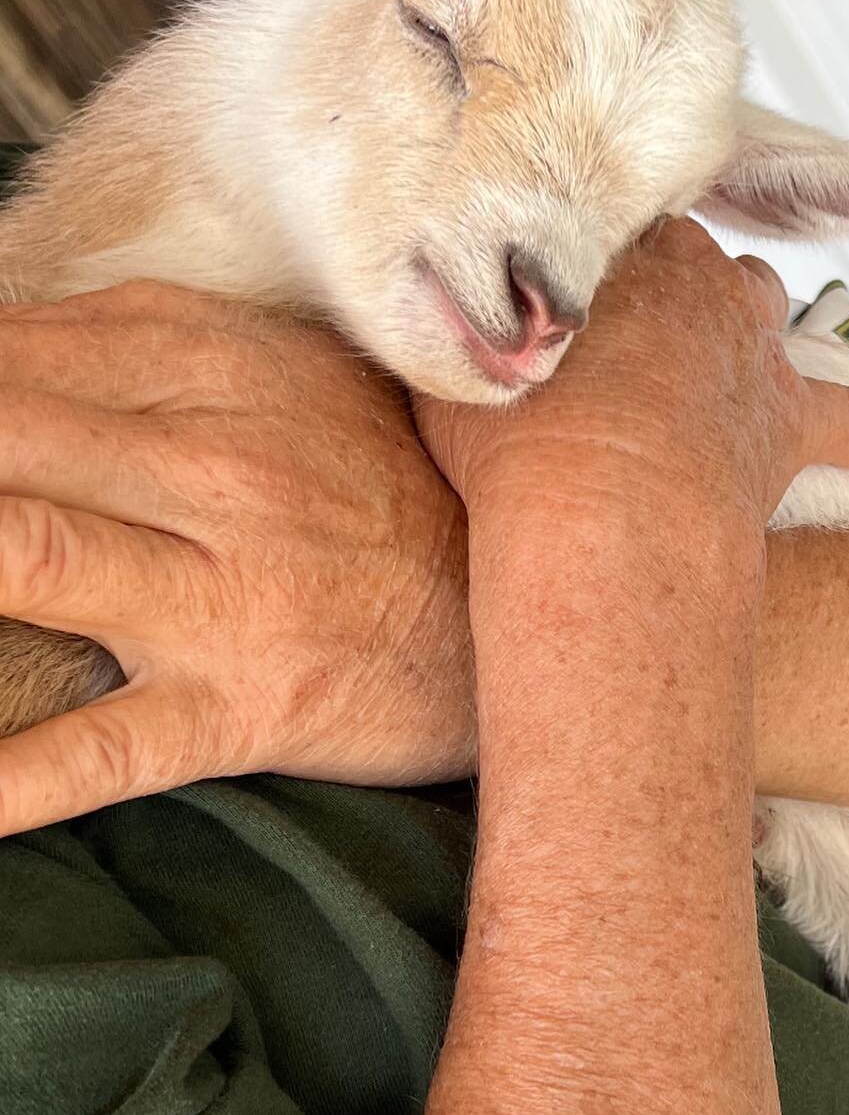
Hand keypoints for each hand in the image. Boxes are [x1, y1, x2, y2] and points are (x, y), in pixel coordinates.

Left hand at [0, 281, 472, 834]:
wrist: (530, 608)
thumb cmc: (399, 492)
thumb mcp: (291, 383)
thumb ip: (155, 350)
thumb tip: (2, 338)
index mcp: (213, 367)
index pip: (3, 350)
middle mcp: (208, 461)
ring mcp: (223, 586)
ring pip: (19, 555)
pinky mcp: (243, 701)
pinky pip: (99, 746)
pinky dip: (0, 777)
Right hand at [419, 218, 848, 541]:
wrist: (604, 510)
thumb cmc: (518, 442)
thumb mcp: (460, 376)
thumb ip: (460, 340)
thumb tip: (423, 325)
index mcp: (621, 257)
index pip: (617, 233)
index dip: (597, 261)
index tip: (575, 290)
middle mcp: (698, 284)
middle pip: (694, 261)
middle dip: (672, 285)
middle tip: (635, 327)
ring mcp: (753, 350)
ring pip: (763, 309)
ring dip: (746, 328)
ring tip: (725, 358)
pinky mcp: (793, 424)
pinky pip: (848, 421)